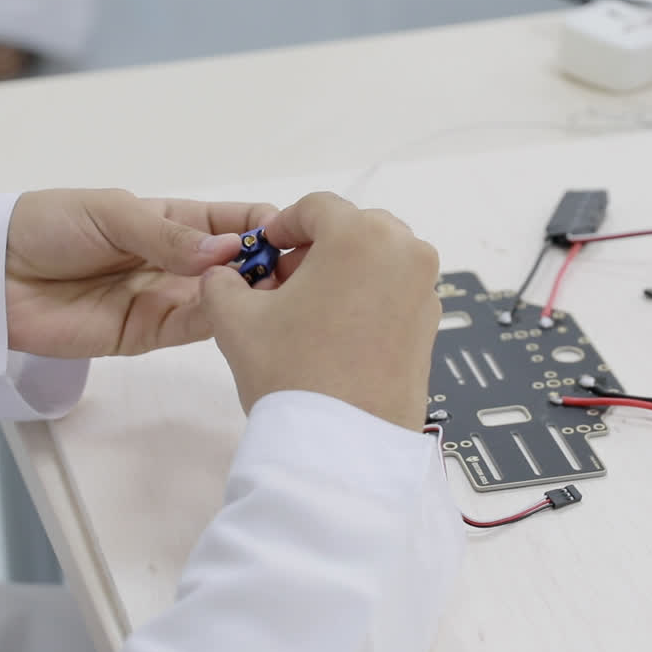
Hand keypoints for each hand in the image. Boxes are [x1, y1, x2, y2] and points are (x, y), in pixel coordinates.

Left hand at [5, 189, 276, 357]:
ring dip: (250, 296)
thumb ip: (169, 236)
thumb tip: (228, 249)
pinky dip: (218, 320)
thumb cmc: (46, 226)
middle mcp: (176, 261)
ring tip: (277, 294)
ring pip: (222, 299)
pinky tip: (238, 311)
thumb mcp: (111, 214)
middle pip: (237, 265)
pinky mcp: (146, 334)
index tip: (290, 234)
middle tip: (298, 273)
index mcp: (171, 220)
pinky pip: (192, 328)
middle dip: (269, 266)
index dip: (264, 225)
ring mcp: (163, 298)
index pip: (233, 220)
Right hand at [200, 192, 440, 431]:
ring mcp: (424, 291)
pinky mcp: (430, 327)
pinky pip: (394, 293)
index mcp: (361, 235)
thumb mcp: (236, 320)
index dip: (283, 225)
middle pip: (353, 230)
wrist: (342, 444)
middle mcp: (404, 253)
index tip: (266, 247)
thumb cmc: (294, 374)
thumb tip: (223, 277)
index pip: (317, 208)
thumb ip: (222, 282)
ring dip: (342, 273)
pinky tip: (333, 333)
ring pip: (377, 262)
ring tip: (305, 311)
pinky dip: (366, 300)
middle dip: (316, 249)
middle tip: (282, 282)